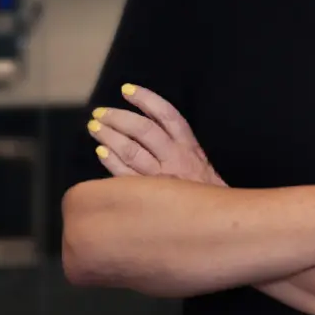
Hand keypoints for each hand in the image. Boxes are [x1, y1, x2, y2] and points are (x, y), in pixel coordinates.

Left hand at [86, 83, 226, 186]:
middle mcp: (176, 159)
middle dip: (118, 117)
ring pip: (131, 151)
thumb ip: (179, 146)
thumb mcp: (201, 164)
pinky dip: (111, 162)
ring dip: (109, 136)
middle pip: (143, 130)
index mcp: (190, 148)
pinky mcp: (151, 198)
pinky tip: (101, 151)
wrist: (220, 225)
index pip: (167, 115)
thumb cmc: (208, 195)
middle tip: (100, 112)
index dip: (146, 99)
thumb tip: (148, 125)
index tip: (126, 90)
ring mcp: (162, 179)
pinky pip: (125, 177)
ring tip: (94, 127)